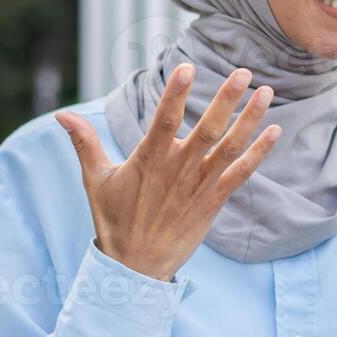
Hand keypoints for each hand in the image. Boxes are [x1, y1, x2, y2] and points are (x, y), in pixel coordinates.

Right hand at [54, 64, 281, 280]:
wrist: (135, 268)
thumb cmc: (115, 221)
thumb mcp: (95, 180)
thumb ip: (84, 143)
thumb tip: (61, 115)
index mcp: (149, 160)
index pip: (163, 120)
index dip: (175, 94)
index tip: (187, 67)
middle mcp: (178, 170)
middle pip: (206, 129)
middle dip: (226, 100)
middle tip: (244, 72)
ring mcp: (199, 186)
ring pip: (229, 148)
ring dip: (249, 120)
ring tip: (267, 92)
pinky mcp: (214, 202)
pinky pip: (241, 174)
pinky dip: (259, 154)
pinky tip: (275, 132)